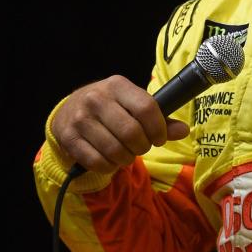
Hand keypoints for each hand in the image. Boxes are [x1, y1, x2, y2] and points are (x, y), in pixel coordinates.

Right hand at [51, 76, 189, 178]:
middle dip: (142, 146)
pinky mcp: (69, 138)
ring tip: (126, 154)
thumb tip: (183, 130)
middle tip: (141, 147)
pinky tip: (110, 159)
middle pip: (132, 133)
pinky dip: (109, 166)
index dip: (158, 129)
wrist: (69, 111)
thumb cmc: (110, 108)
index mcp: (117, 85)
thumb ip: (159, 118)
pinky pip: (98, 162)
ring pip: (115, 150)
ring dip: (126, 159)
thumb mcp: (133, 104)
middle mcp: (96, 99)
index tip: (159, 138)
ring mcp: (80, 119)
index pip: (147, 108)